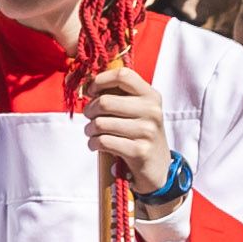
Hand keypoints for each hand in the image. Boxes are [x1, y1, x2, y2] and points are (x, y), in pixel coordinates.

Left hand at [79, 62, 172, 200]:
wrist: (157, 166)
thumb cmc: (137, 133)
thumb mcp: (135, 110)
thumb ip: (116, 95)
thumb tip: (85, 85)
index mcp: (150, 95)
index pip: (123, 75)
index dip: (100, 81)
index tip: (91, 91)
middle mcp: (152, 110)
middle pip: (105, 102)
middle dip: (89, 111)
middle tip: (90, 118)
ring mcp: (147, 131)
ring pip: (100, 123)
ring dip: (89, 130)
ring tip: (93, 133)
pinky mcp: (139, 150)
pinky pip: (103, 141)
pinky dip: (93, 143)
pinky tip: (97, 145)